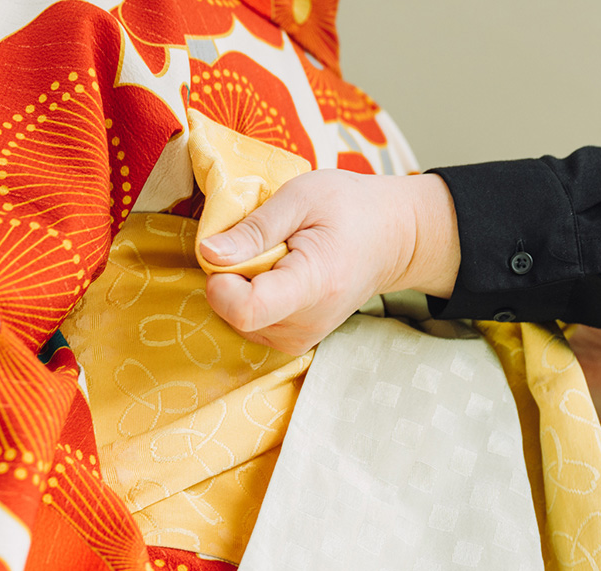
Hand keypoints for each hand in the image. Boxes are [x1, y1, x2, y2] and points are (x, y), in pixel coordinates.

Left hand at [198, 171, 460, 354]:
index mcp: (311, 286)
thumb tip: (207, 254)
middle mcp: (304, 325)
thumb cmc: (350, 208)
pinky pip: (248, 324)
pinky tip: (277, 276)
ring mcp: (298, 340)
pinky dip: (251, 297)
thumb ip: (253, 229)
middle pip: (234, 314)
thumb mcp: (301, 197)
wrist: (392, 239)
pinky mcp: (292, 343)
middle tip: (263, 246)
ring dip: (242, 286)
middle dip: (231, 277)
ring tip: (277, 258)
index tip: (230, 252)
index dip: (221, 282)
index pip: (246, 309)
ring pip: (235, 320)